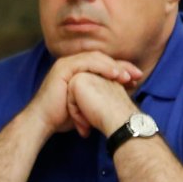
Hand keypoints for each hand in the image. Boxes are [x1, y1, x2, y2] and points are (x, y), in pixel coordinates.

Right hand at [21, 52, 142, 138]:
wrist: (44, 123)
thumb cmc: (65, 116)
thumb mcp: (87, 104)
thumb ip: (100, 96)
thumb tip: (122, 97)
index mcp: (79, 70)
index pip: (104, 65)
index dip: (121, 70)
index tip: (137, 79)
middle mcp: (73, 63)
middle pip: (103, 59)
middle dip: (122, 66)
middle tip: (138, 74)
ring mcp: (67, 64)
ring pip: (96, 59)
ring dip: (114, 66)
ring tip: (127, 76)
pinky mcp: (63, 67)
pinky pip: (86, 63)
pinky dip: (102, 67)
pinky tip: (114, 74)